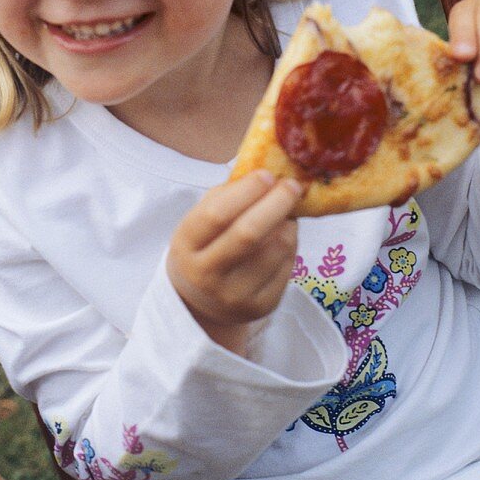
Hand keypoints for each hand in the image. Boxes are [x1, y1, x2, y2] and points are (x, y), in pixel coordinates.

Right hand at [166, 171, 301, 355]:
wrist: (199, 303)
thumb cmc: (204, 247)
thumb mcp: (199, 222)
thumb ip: (226, 196)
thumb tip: (265, 171)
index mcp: (186, 246)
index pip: (217, 215)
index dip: (246, 191)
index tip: (267, 174)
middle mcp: (206, 275)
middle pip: (249, 234)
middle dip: (276, 203)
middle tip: (293, 185)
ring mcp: (234, 296)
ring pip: (275, 250)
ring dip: (288, 224)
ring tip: (287, 213)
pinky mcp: (261, 307)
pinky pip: (288, 267)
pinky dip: (291, 245)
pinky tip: (284, 236)